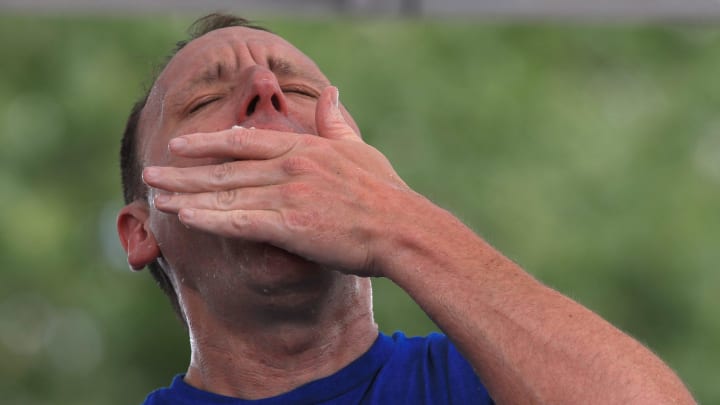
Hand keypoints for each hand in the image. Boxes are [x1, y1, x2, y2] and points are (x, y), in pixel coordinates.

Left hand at [143, 87, 410, 275]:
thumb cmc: (384, 191)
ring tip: (156, 195)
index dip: (208, 143)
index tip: (180, 145)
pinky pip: (241, 222)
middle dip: (183, 171)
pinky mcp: (290, 226)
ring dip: (187, 195)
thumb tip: (329, 92)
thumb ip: (335, 121)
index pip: (244, 141)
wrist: (401, 228)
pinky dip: (210, 219)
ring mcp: (288, 195)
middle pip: (225, 168)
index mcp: (303, 147)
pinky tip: (185, 218)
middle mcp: (289, 166)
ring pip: (226, 194)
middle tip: (150, 171)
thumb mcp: (358, 148)